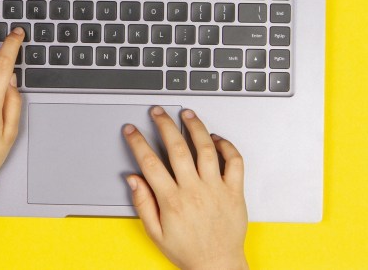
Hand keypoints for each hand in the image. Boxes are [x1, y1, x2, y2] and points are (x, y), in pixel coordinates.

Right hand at [123, 107, 247, 269]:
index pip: (150, 163)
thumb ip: (143, 203)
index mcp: (172, 201)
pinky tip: (215, 138)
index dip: (138, 142)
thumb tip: (133, 179)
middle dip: (164, 124)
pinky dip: (226, 146)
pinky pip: (234, 162)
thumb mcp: (155, 233)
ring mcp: (216, 189)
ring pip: (205, 148)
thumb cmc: (188, 251)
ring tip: (187, 113)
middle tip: (157, 112)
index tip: (132, 131)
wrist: (218, 266)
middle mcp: (194, 191)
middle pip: (176, 148)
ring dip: (195, 127)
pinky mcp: (235, 191)